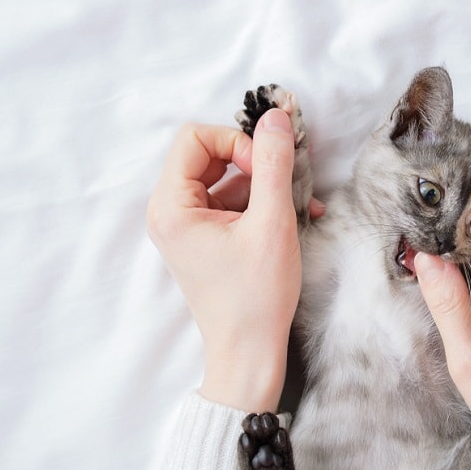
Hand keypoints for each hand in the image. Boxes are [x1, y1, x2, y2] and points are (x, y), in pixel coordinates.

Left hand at [147, 109, 321, 412]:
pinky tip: (294, 215)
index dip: (235, 142)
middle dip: (253, 161)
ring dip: (264, 184)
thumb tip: (276, 117)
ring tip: (300, 204)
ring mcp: (187, 226)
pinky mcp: (205, 238)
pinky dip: (260, 203)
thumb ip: (274, 164)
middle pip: (209, 155)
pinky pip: (230, 202)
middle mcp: (170, 212)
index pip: (195, 137)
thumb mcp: (271, 223)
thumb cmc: (256, 296)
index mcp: (171, 207)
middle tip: (283, 183)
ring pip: (225, 178)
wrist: (249, 352)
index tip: (265, 169)